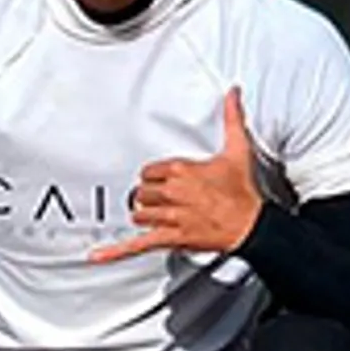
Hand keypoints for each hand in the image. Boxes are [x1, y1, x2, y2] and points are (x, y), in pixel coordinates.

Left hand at [89, 88, 267, 260]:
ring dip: (146, 215)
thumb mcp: (238, 150)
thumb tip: (232, 94)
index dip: (155, 177)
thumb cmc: (243, 192)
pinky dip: (117, 251)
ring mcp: (170, 216)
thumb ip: (232, 118)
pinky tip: (99, 255)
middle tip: (163, 199)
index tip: (163, 179)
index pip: (150, 172)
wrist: (250, 224)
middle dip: (150, 196)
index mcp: (182, 170)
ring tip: (158, 215)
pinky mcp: (171, 237)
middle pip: (142, 193)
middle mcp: (172, 192)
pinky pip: (138, 244)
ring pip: (140, 214)